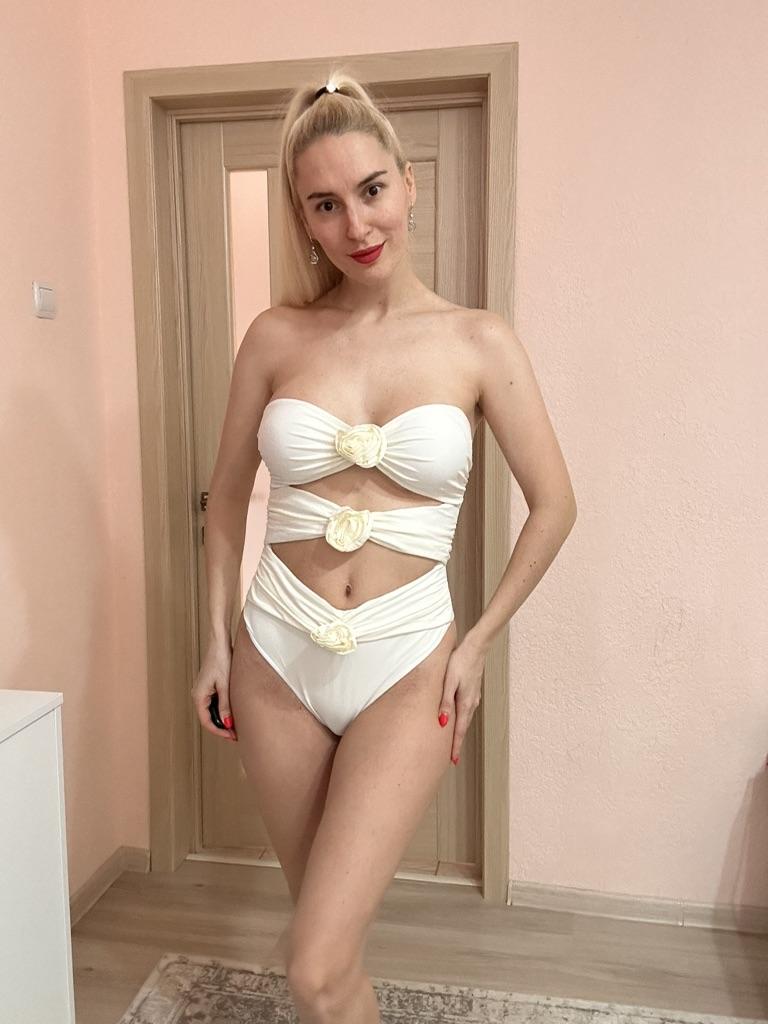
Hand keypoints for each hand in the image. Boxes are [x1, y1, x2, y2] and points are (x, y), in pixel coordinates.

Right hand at [190, 636, 237, 741]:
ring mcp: (203, 690)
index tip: (232, 737)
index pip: (206, 722)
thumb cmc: (221, 659)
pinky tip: (233, 712)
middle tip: (236, 735)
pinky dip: (222, 710)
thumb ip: (226, 706)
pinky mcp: (209, 686)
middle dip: (221, 727)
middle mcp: (198, 694)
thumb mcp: (225, 685)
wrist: (219, 641)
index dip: (219, 732)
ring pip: (211, 711)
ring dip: (222, 719)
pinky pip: (214, 703)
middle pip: (208, 718)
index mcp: (199, 696)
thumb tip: (227, 724)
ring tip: (236, 725)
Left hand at [438, 637, 485, 763]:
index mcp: (465, 703)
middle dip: (457, 742)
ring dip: (460, 731)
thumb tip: (442, 723)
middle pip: (463, 727)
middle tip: (452, 757)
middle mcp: (471, 703)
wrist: (476, 648)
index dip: (455, 746)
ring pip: (465, 719)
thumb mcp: (449, 681)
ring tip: (454, 742)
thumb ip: (445, 702)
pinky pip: (466, 711)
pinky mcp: (472, 691)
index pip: (459, 730)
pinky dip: (462, 720)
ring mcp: (473, 697)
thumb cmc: (460, 662)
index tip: (453, 760)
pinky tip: (458, 720)